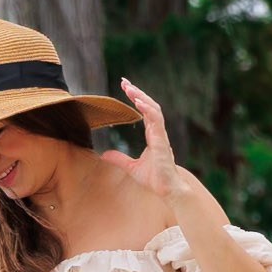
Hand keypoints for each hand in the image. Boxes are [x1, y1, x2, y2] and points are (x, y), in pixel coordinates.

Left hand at [101, 78, 182, 199]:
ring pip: (154, 109)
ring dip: (142, 97)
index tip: (126, 87)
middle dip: (137, 92)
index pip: (145, 111)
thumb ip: (119, 159)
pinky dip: (148, 109)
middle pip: (149, 105)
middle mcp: (158, 132)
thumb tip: (105, 154)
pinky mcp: (162, 141)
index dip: (136, 98)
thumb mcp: (131, 167)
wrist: (167, 189)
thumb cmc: (154, 178)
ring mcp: (161, 135)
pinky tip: (138, 101)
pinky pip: (156, 120)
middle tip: (125, 82)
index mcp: (152, 134)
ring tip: (130, 88)